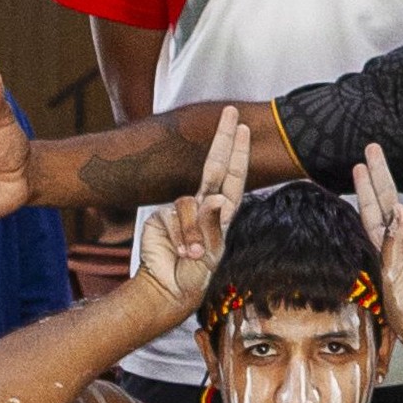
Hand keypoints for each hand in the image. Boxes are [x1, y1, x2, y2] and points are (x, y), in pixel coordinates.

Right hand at [136, 108, 248, 315]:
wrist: (168, 291)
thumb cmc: (195, 275)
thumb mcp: (211, 254)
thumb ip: (213, 226)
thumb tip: (216, 199)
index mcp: (223, 214)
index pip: (233, 177)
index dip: (238, 152)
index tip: (242, 127)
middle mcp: (203, 207)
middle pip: (214, 166)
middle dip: (223, 138)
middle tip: (230, 111)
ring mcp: (181, 210)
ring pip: (190, 204)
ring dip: (193, 231)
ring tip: (191, 254)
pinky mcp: (160, 217)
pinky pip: (173, 217)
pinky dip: (179, 236)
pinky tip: (178, 251)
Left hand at [353, 145, 402, 333]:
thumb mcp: (391, 276)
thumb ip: (392, 243)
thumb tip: (397, 211)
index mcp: (381, 246)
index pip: (371, 211)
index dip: (365, 189)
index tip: (359, 166)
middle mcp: (399, 239)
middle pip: (389, 198)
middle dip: (381, 173)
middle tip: (373, 149)